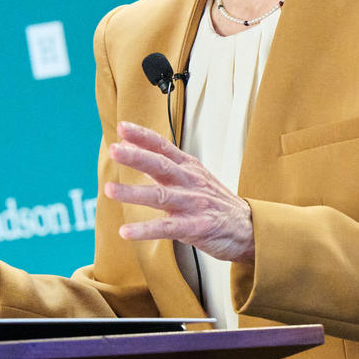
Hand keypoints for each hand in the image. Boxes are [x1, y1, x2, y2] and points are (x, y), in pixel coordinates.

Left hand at [104, 121, 254, 263]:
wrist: (249, 228)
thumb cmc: (217, 203)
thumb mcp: (193, 178)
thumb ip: (164, 167)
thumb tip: (134, 151)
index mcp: (189, 168)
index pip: (163, 146)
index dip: (143, 136)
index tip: (122, 127)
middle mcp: (190, 182)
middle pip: (161, 165)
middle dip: (137, 156)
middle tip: (115, 150)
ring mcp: (193, 204)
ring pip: (160, 196)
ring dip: (133, 192)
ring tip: (109, 189)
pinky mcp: (196, 227)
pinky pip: (166, 228)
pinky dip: (145, 230)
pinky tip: (126, 231)